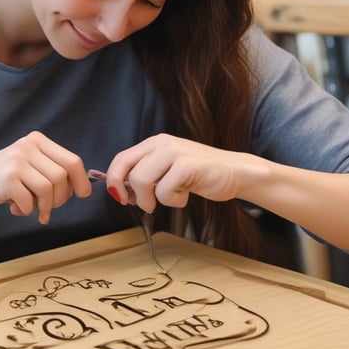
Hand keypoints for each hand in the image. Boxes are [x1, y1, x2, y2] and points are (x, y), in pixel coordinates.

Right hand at [0, 131, 91, 223]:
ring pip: (48, 189)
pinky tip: (15, 208)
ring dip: (43, 207)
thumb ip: (52, 172)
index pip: (72, 161)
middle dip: (59, 199)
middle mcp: (28, 146)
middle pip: (61, 177)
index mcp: (38, 141)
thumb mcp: (31, 166)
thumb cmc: (5, 178)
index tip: (82, 194)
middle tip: (47, 208)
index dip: (81, 181)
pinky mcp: (7, 177)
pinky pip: (29, 201)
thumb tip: (83, 189)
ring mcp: (17, 160)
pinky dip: (25, 211)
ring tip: (30, 209)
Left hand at [105, 134, 242, 212]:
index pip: (121, 159)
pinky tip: (186, 195)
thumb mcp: (167, 171)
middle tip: (147, 204)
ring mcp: (175, 152)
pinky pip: (164, 191)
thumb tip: (119, 191)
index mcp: (154, 143)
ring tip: (171, 198)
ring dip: (152, 200)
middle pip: (128, 172)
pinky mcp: (187, 165)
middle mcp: (162, 143)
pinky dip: (173, 201)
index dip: (114, 180)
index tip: (121, 197)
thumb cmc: (200, 175)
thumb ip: (145, 175)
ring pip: (142, 181)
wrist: (235, 173)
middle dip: (133, 195)